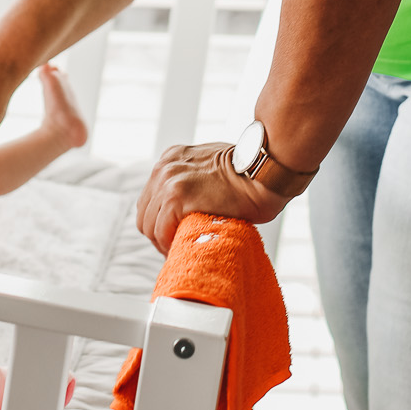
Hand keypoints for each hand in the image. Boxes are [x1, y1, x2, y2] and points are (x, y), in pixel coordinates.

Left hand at [136, 142, 291, 253]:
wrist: (265, 172)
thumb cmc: (249, 174)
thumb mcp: (211, 165)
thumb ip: (193, 178)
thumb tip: (189, 205)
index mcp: (171, 158)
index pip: (150, 198)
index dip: (159, 222)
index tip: (173, 236)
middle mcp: (165, 167)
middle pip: (145, 213)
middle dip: (157, 234)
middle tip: (175, 248)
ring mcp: (169, 181)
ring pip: (149, 225)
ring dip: (162, 242)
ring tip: (180, 251)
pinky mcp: (177, 197)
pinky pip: (161, 231)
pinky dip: (168, 245)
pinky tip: (182, 249)